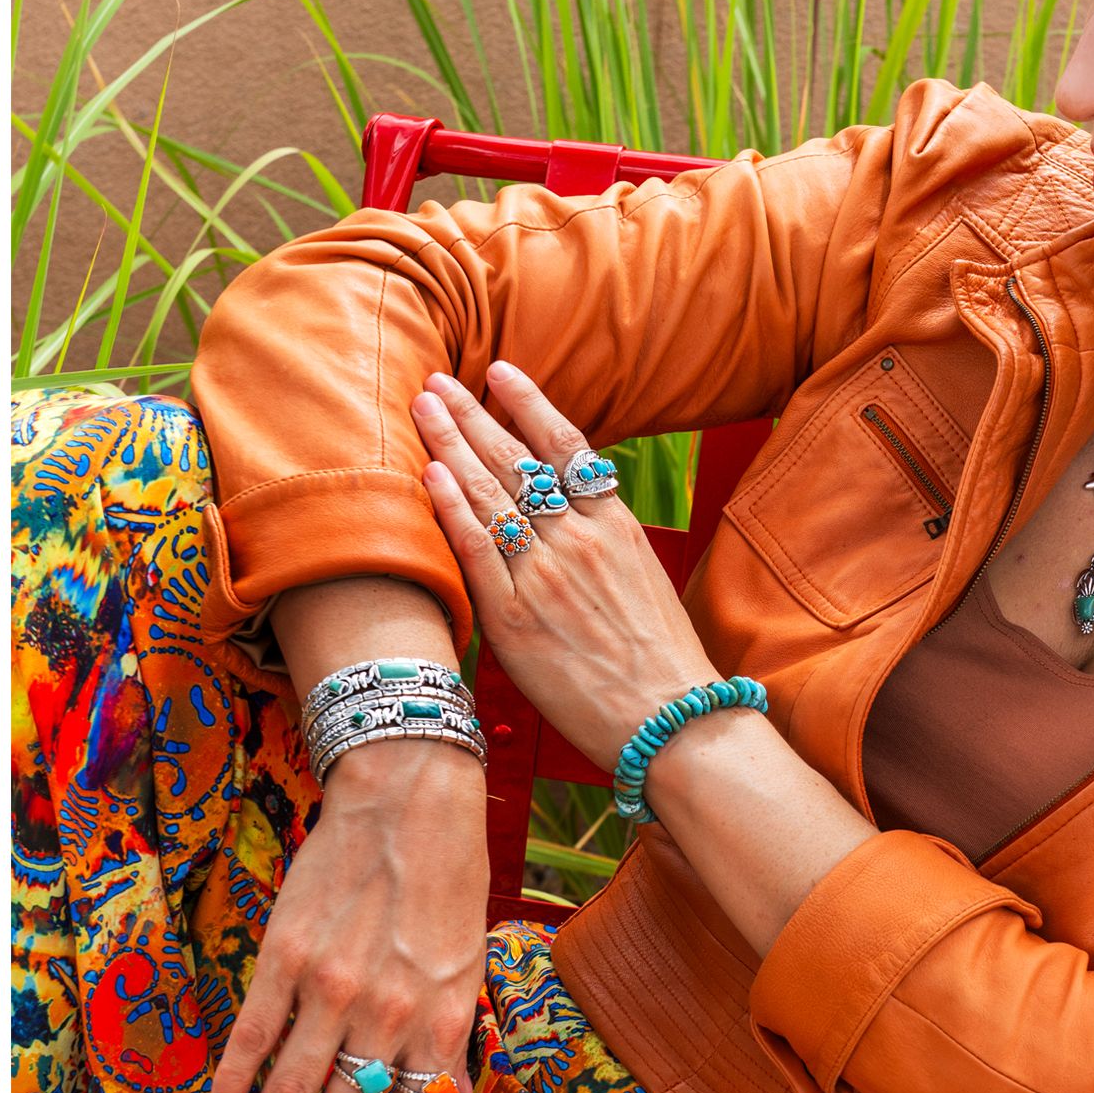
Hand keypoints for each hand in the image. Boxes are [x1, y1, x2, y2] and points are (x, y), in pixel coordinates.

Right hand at [209, 737, 488, 1092]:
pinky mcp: (286, 954)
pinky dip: (236, 1076)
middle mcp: (387, 1010)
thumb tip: (444, 1090)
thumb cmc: (451, 872)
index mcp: (443, 1014)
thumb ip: (450, 1027)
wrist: (409, 794)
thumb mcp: (470, 956)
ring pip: (290, 1089)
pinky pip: (253, 1031)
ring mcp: (331, 984)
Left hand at [411, 361, 723, 772]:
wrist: (671, 719)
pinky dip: (450, 506)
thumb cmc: (663, 662)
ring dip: (450, 444)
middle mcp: (580, 539)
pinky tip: (429, 473)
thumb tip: (566, 520)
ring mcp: (545, 575)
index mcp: (618, 526)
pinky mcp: (515, 619)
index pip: (566, 446)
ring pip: (490, 492)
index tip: (500, 373)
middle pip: (517, 458)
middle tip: (438, 380)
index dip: (529, 403)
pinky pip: (474, 548)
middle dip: (472, 415)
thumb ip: (603, 543)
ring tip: (422, 407)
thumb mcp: (645, 580)